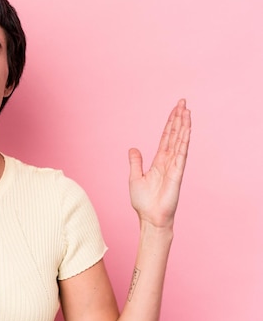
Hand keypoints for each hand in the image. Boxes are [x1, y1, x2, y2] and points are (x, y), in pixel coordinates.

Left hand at [128, 99, 190, 228]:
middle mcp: (168, 161)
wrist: (150, 218)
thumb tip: (133, 148)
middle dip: (179, 118)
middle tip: (183, 102)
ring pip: (180, 141)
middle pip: (175, 135)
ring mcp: (174, 166)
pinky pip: (181, 153)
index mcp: (158, 161)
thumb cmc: (143, 202)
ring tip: (187, 110)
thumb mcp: (135, 177)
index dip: (170, 123)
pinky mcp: (177, 173)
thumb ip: (136, 162)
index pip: (166, 137)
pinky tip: (187, 129)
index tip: (175, 109)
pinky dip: (184, 141)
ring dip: (184, 125)